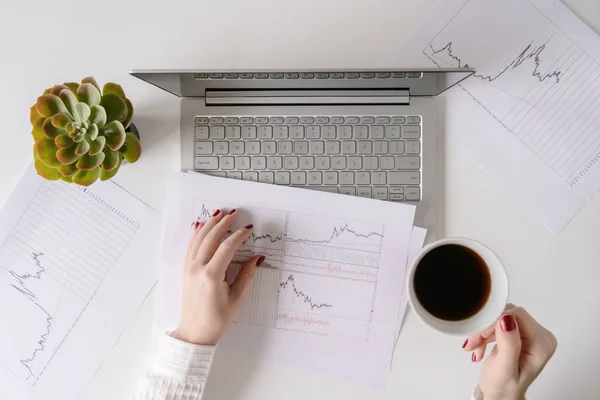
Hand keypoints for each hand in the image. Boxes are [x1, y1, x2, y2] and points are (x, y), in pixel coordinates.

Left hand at [171, 209, 264, 345]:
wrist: (195, 332)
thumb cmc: (217, 319)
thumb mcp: (236, 298)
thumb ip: (246, 275)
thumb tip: (258, 257)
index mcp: (212, 275)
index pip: (227, 247)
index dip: (239, 236)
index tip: (249, 229)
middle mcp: (198, 268)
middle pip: (211, 238)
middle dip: (223, 224)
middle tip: (234, 213)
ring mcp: (189, 268)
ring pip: (198, 240)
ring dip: (208, 225)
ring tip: (218, 213)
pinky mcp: (185, 270)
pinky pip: (190, 247)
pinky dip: (195, 234)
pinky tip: (199, 226)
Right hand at [463, 304, 556, 399]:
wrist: (500, 395)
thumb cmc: (504, 388)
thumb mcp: (505, 369)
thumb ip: (509, 344)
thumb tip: (507, 319)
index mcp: (542, 344)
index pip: (518, 316)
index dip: (495, 322)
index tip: (480, 336)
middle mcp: (539, 336)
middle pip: (508, 315)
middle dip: (487, 328)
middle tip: (474, 343)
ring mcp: (529, 334)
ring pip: (500, 317)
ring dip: (484, 331)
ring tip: (475, 347)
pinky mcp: (517, 332)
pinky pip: (497, 322)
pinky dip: (485, 333)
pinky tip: (480, 346)